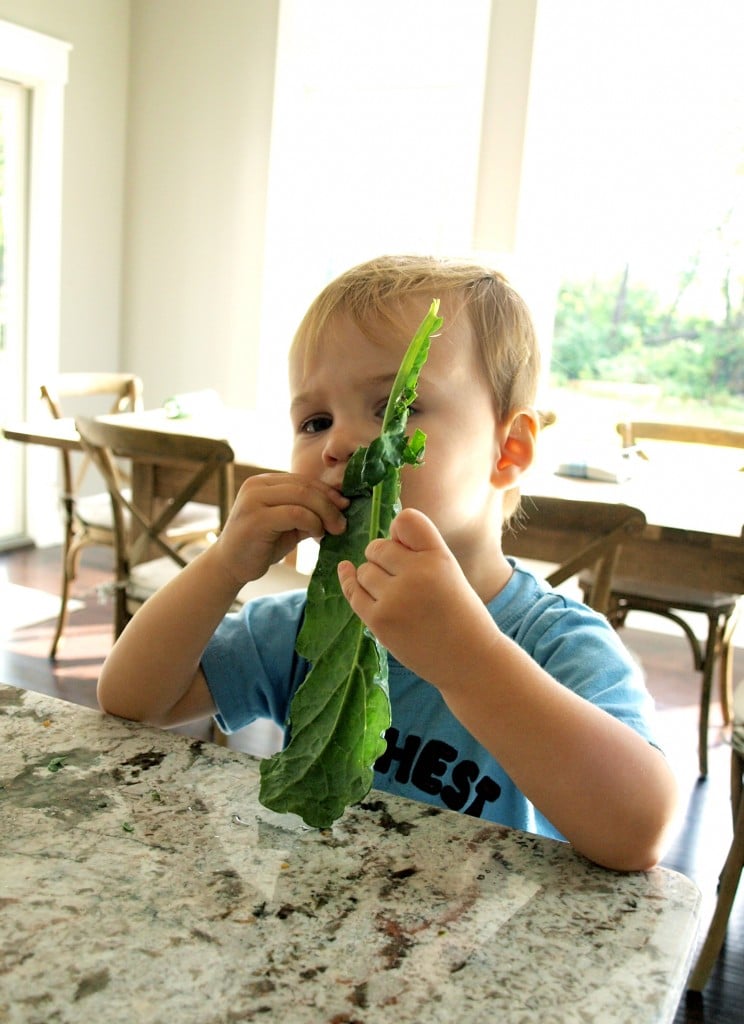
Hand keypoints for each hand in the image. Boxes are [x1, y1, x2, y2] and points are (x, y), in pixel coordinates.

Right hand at [213, 473, 347, 587]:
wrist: (229, 566)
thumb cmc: (260, 545)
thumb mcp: (288, 524)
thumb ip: (308, 512)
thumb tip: (340, 506)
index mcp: (263, 482)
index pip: (303, 480)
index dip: (327, 492)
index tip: (345, 506)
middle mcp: (256, 485)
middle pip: (305, 486)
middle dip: (330, 503)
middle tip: (343, 523)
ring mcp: (253, 500)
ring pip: (302, 496)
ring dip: (324, 513)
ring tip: (334, 530)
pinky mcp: (255, 518)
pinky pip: (294, 513)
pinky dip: (312, 522)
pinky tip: (317, 534)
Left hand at [337, 507, 486, 683]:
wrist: (469, 660)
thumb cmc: (458, 613)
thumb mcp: (449, 571)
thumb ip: (419, 551)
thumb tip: (381, 537)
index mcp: (439, 557)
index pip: (406, 520)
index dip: (399, 531)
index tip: (403, 545)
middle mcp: (417, 573)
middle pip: (378, 548)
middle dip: (382, 558)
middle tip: (402, 580)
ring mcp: (395, 598)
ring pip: (364, 571)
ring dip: (372, 578)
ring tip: (397, 596)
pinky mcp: (379, 620)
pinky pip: (354, 592)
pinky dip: (350, 582)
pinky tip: (346, 571)